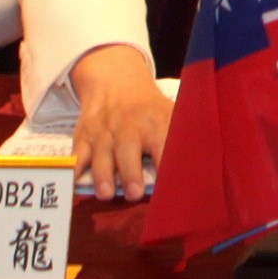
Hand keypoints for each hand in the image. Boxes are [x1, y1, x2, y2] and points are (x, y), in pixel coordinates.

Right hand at [69, 43, 170, 201]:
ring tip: (106, 194)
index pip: (163, 144)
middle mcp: (128, 127)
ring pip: (101, 154)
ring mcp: (104, 132)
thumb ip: (184, 139)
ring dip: (103, 174)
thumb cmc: (150, 111)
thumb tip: (203, 168)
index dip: (166, 165)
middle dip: (130, 172)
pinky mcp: (84, 136)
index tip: (170, 186)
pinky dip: (74, 168)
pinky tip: (74, 183)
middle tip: (134, 194)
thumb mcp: (171, 115)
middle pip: (128, 150)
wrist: (116, 84)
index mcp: (155, 124)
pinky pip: (77, 153)